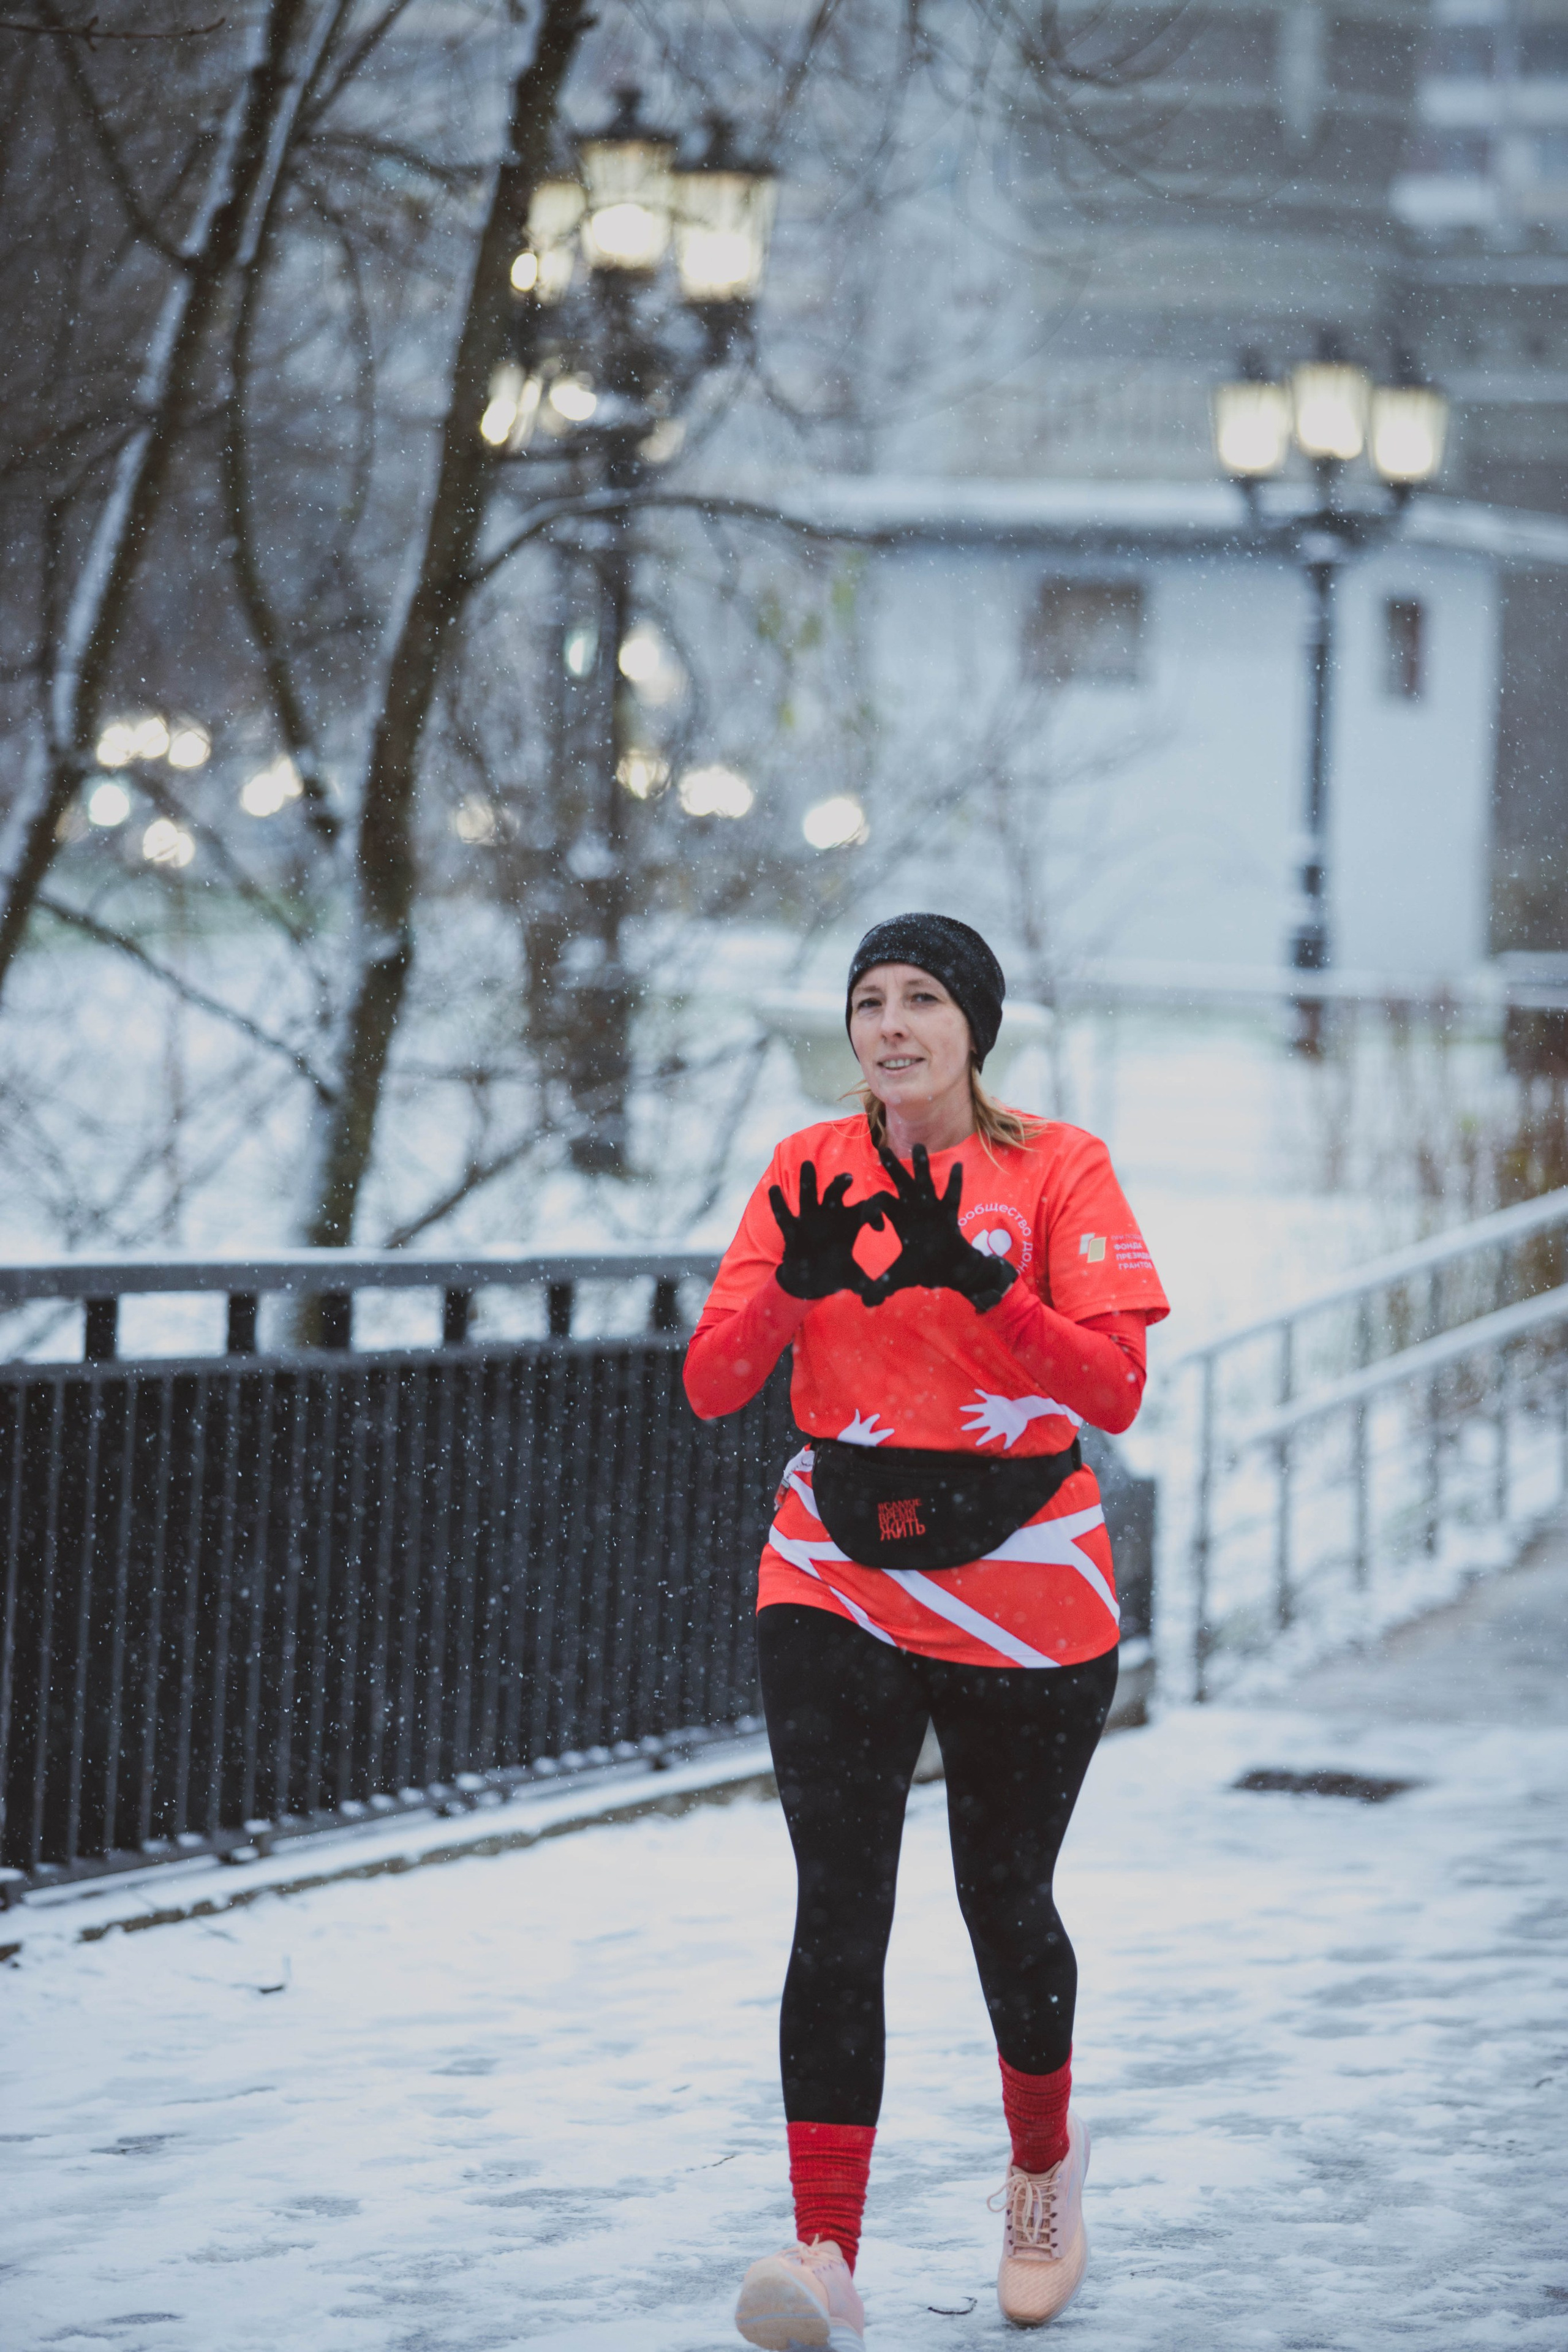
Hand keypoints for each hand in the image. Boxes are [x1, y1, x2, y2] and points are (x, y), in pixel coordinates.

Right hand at [769, 1161, 889, 1301]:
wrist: (813, 1279)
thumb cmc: (837, 1273)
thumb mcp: (853, 1278)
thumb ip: (867, 1283)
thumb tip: (880, 1298)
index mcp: (850, 1223)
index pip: (865, 1210)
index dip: (874, 1215)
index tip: (879, 1227)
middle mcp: (831, 1215)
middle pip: (836, 1193)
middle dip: (840, 1184)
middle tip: (848, 1178)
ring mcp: (810, 1218)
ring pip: (809, 1195)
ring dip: (808, 1180)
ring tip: (806, 1164)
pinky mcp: (792, 1228)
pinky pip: (784, 1214)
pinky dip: (778, 1203)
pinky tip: (772, 1189)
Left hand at [862, 1143, 1017, 1310]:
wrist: (949, 1272)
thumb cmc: (924, 1269)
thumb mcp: (898, 1277)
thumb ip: (881, 1286)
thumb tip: (865, 1304)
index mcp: (898, 1219)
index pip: (879, 1203)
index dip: (871, 1211)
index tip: (873, 1228)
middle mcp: (913, 1209)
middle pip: (900, 1182)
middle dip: (892, 1166)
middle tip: (881, 1146)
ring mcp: (932, 1209)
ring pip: (925, 1182)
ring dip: (922, 1166)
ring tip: (919, 1145)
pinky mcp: (949, 1214)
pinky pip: (952, 1196)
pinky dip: (955, 1183)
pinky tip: (958, 1166)